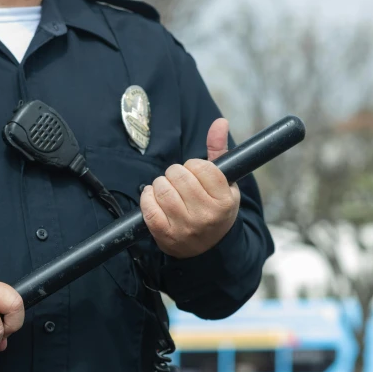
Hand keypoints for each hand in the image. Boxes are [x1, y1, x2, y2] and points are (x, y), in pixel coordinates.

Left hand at [140, 118, 240, 258]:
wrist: (208, 248)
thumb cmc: (215, 209)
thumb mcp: (225, 184)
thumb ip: (219, 152)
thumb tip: (219, 122)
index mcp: (224, 201)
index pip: (201, 167)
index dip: (194, 166)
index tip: (194, 173)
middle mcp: (206, 215)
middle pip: (179, 175)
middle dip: (175, 173)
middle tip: (178, 181)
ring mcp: (185, 227)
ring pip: (162, 189)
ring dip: (160, 184)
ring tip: (166, 189)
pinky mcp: (165, 235)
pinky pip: (148, 208)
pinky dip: (147, 197)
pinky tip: (153, 197)